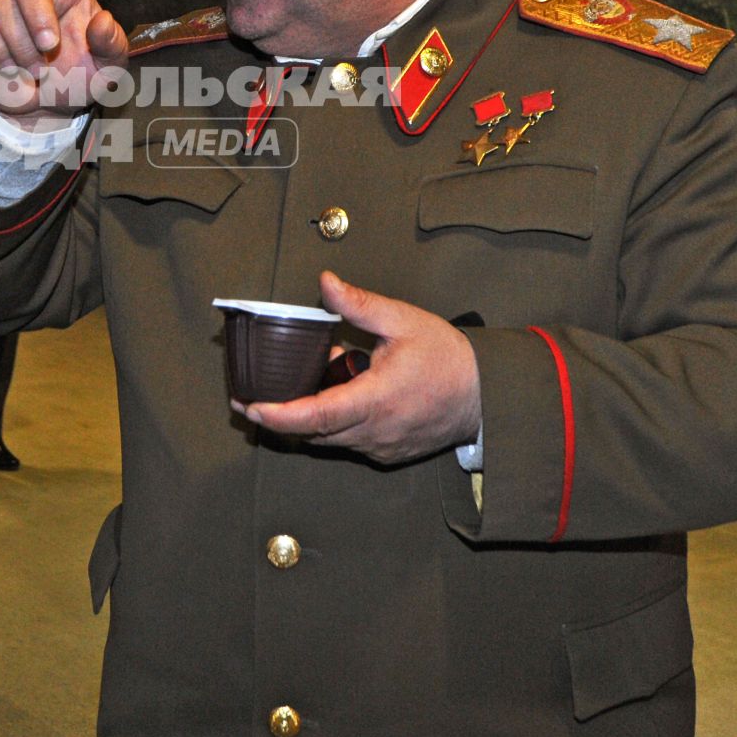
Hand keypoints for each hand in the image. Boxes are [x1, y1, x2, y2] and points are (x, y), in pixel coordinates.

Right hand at [0, 0, 128, 126]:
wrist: (45, 107)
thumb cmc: (81, 77)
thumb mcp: (111, 69)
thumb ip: (114, 46)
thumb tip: (103, 21)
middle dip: (36, 14)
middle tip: (49, 50)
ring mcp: (2, 1)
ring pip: (2, 12)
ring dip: (21, 51)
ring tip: (36, 71)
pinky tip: (13, 71)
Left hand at [238, 271, 482, 464]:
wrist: (486, 395)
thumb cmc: (447, 358)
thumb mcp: (403, 321)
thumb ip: (359, 304)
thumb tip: (325, 282)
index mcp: (376, 400)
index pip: (316, 416)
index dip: (279, 415)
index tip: (251, 407)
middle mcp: (374, 431)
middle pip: (313, 432)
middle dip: (279, 418)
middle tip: (249, 399)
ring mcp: (380, 447)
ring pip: (328, 440)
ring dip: (307, 419)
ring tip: (293, 388)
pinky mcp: (386, 453)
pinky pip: (347, 443)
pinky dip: (332, 425)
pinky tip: (331, 398)